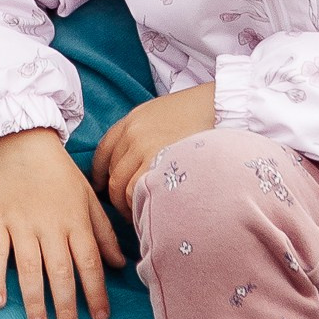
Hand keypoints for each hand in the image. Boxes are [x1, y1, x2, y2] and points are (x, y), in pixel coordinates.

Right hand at [0, 127, 123, 318]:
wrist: (22, 142)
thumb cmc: (59, 174)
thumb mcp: (88, 197)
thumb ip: (103, 232)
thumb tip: (121, 265)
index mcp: (75, 221)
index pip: (90, 263)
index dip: (97, 292)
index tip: (101, 318)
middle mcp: (50, 225)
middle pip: (61, 271)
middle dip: (67, 305)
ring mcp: (20, 224)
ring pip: (30, 268)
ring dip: (34, 300)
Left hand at [92, 85, 218, 222]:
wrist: (218, 105)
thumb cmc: (194, 113)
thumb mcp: (157, 114)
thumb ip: (139, 135)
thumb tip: (131, 165)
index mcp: (130, 121)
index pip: (102, 153)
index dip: (100, 175)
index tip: (103, 188)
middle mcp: (132, 134)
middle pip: (113, 175)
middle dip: (116, 198)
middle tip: (127, 209)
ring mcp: (144, 148)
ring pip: (122, 188)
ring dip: (128, 205)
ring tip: (140, 213)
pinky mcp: (159, 161)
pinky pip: (137, 191)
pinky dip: (139, 205)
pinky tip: (150, 210)